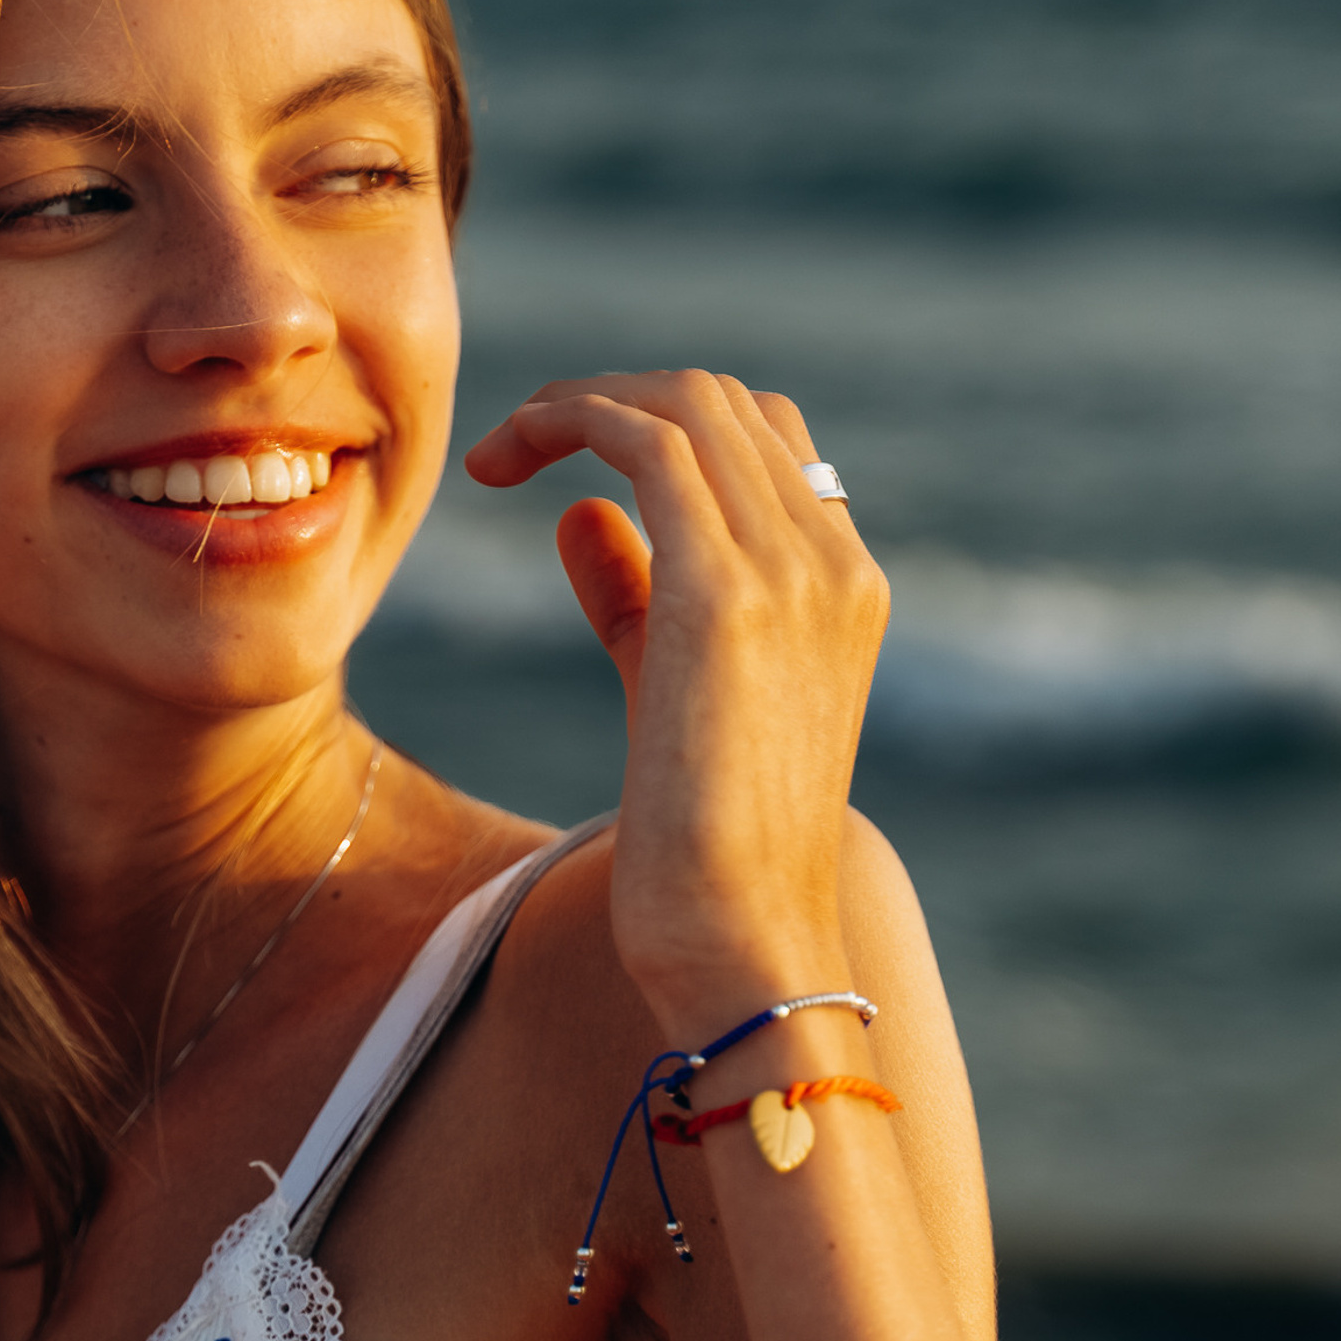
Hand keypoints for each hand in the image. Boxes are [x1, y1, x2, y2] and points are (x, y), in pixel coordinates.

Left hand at [463, 372, 888, 1025]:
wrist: (742, 941)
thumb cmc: (703, 846)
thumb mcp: (667, 690)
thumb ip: (633, 595)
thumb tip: (577, 515)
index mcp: (844, 581)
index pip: (762, 437)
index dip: (656, 423)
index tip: (561, 461)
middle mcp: (833, 559)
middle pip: (723, 401)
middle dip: (606, 400)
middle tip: (511, 445)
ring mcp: (792, 569)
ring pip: (685, 403)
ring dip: (576, 403)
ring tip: (496, 450)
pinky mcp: (725, 592)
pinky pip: (646, 443)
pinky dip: (568, 423)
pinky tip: (500, 463)